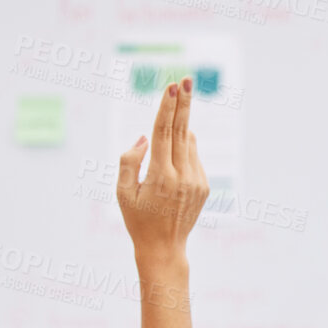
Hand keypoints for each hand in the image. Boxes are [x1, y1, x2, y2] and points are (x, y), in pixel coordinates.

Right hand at [117, 78, 210, 265]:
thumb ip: (129, 160)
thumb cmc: (137, 219)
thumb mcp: (122, 192)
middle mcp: (182, 176)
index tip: (172, 87)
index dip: (168, 107)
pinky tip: (172, 164)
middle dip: (183, 103)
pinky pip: (193, 158)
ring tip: (170, 130)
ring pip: (189, 144)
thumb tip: (144, 136)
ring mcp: (196, 181)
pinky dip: (183, 151)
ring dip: (180, 129)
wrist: (164, 247)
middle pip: (181, 131)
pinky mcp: (204, 186)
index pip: (163, 133)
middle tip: (187, 80)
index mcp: (160, 176)